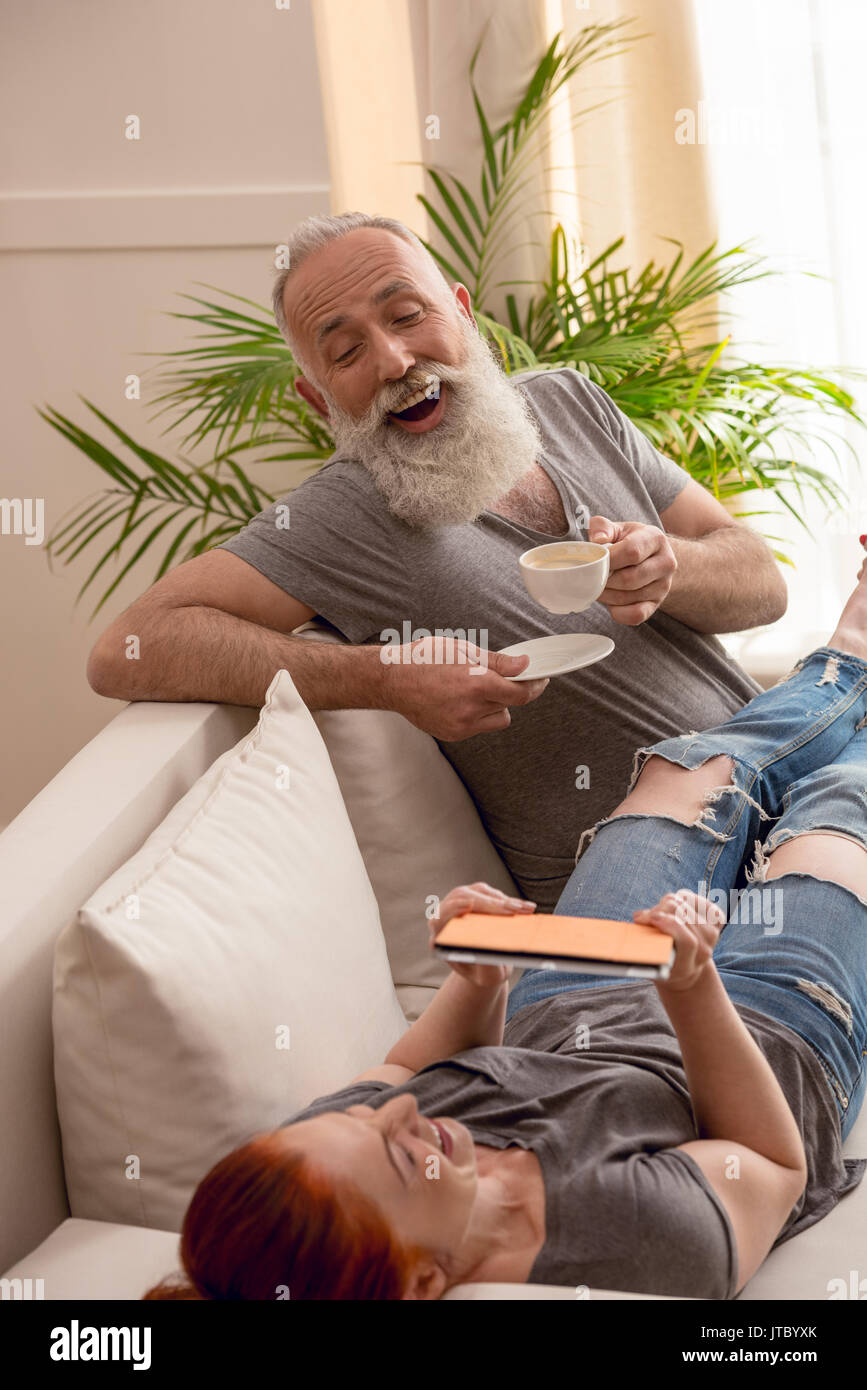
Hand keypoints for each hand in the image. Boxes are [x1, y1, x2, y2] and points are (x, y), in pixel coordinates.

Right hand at [383, 635, 549, 740]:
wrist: (392, 680)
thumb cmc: (424, 659)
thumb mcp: (464, 650)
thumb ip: (499, 662)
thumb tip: (524, 665)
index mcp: (477, 684)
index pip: (520, 694)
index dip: (534, 687)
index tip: (539, 681)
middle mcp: (471, 709)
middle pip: (510, 706)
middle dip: (508, 693)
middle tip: (495, 679)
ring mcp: (461, 726)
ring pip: (496, 720)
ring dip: (494, 707)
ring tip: (472, 690)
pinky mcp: (452, 734)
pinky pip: (478, 727)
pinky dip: (476, 715)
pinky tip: (457, 701)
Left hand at [428, 881, 536, 986]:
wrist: (487, 967)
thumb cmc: (484, 974)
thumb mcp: (488, 977)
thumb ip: (488, 967)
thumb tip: (493, 951)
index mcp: (442, 937)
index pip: (441, 917)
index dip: (453, 908)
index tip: (469, 905)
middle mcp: (448, 916)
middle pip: (464, 900)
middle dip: (492, 905)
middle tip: (515, 910)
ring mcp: (461, 903)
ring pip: (480, 893)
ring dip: (504, 901)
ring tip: (525, 910)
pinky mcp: (476, 897)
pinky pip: (491, 893)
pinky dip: (509, 900)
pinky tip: (525, 908)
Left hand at [588, 515, 676, 624]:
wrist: (650, 557)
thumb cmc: (629, 542)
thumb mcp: (617, 529)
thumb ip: (602, 527)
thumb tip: (598, 540)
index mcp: (655, 539)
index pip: (632, 552)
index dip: (608, 559)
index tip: (594, 561)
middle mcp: (665, 563)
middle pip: (630, 579)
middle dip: (605, 581)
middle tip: (592, 578)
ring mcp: (663, 586)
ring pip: (629, 598)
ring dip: (607, 596)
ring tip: (599, 587)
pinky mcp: (656, 604)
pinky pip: (636, 615)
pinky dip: (618, 612)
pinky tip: (611, 602)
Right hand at [634, 889, 724, 992]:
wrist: (687, 970)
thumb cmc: (662, 964)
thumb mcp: (651, 964)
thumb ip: (647, 946)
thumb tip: (640, 918)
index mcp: (688, 965)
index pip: (687, 941)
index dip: (668, 924)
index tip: (648, 917)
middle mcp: (704, 950)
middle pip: (682, 914)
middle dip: (659, 909)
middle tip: (646, 917)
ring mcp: (712, 934)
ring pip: (685, 901)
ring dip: (667, 903)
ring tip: (660, 914)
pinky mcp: (716, 918)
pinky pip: (695, 897)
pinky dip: (683, 897)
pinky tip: (676, 906)